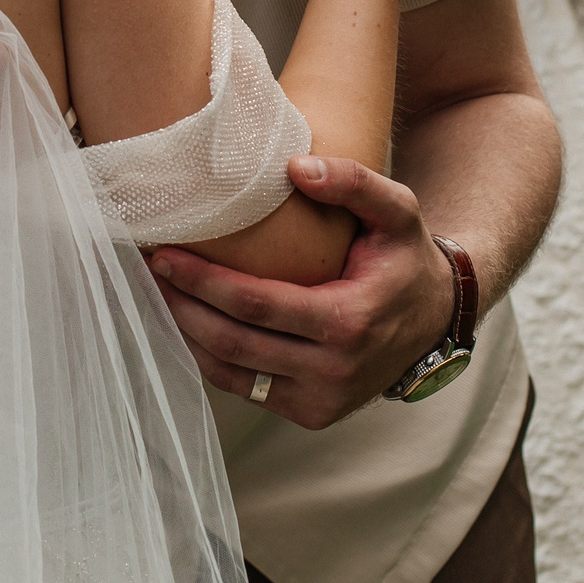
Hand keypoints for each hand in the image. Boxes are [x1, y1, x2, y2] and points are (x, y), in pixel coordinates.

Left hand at [147, 156, 456, 429]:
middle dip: (181, 304)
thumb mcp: (397, 210)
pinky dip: (210, 358)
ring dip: (186, 334)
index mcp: (350, 322)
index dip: (203, 280)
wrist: (435, 320)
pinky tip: (187, 324)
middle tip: (148, 269)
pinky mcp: (311, 414)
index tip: (164, 252)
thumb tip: (294, 167)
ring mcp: (321, 401)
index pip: (256, 304)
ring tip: (157, 293)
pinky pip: (246, 389)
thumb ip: (354, 181)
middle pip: (233, 342)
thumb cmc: (405, 257)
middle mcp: (333, 371)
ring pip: (231, 373)